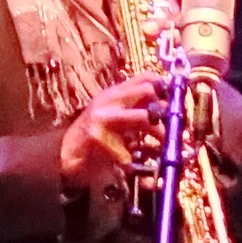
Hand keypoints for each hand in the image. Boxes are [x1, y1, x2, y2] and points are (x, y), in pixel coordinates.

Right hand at [57, 73, 167, 187]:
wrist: (66, 152)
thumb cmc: (94, 135)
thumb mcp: (113, 115)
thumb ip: (134, 109)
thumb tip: (166, 109)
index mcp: (114, 94)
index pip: (145, 78)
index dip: (164, 87)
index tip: (175, 102)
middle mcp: (109, 101)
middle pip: (147, 91)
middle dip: (164, 109)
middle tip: (172, 124)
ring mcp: (103, 118)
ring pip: (143, 118)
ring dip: (159, 133)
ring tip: (163, 146)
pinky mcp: (98, 139)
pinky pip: (129, 152)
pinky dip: (135, 162)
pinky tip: (132, 164)